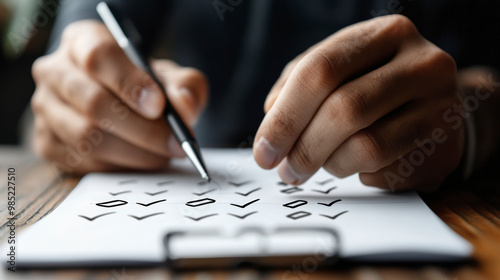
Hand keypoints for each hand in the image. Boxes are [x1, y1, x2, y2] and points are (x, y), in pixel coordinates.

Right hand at [31, 21, 207, 173]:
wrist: (118, 100)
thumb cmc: (142, 84)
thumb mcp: (168, 76)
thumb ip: (185, 86)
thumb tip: (185, 107)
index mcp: (82, 41)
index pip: (98, 57)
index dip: (130, 83)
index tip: (159, 106)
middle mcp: (55, 71)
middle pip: (93, 102)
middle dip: (143, 129)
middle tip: (175, 144)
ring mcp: (46, 108)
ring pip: (87, 137)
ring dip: (135, 152)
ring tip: (163, 154)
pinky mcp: (47, 142)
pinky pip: (83, 162)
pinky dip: (119, 166)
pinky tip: (141, 160)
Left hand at [254, 15, 463, 191]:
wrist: (435, 107)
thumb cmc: (375, 87)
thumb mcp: (338, 70)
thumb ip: (298, 85)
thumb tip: (271, 119)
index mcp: (386, 35)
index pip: (320, 70)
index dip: (285, 116)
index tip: (264, 151)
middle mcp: (421, 64)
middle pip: (344, 109)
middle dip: (303, 148)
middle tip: (286, 171)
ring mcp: (441, 107)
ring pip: (367, 147)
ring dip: (331, 165)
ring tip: (323, 163)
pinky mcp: (445, 148)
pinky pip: (386, 172)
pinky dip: (360, 174)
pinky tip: (360, 165)